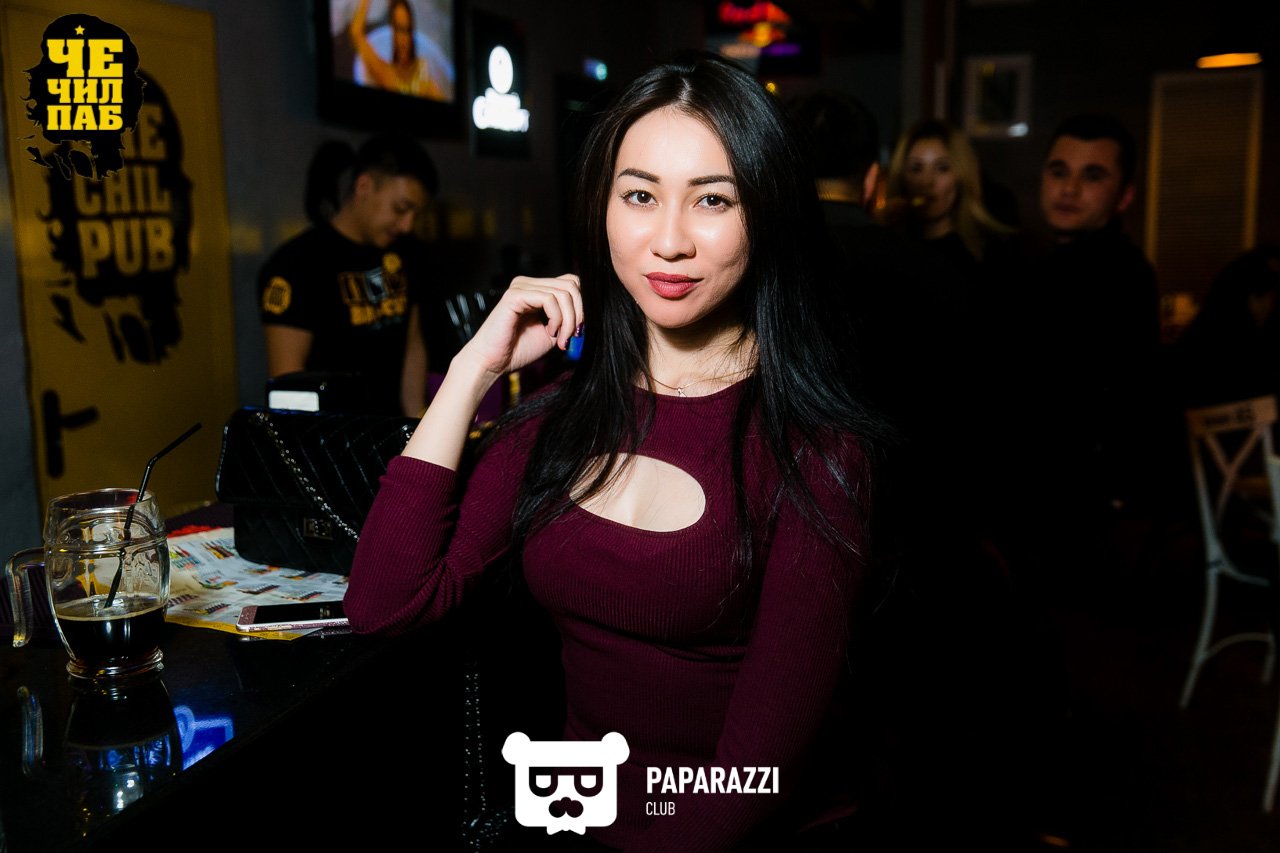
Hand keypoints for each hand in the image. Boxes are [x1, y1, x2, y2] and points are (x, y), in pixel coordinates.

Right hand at [455, 274, 582, 378]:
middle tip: (572, 336)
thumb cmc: (519, 351)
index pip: (572, 283)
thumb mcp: (553, 333)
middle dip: (579, 312)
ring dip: (568, 319)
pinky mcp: (515, 295)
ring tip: (560, 338)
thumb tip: (592, 311)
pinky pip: (549, 299)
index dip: (583, 305)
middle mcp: (529, 283)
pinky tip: (549, 332)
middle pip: (572, 284)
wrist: (493, 363)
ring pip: (564, 292)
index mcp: (537, 289)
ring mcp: (521, 286)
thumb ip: (568, 319)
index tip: (579, 331)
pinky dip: (557, 318)